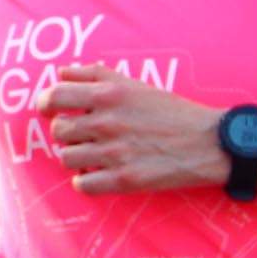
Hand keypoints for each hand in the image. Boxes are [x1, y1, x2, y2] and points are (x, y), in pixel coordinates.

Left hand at [42, 66, 223, 194]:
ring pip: (66, 158)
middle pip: (58, 131)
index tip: (51, 109)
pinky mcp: (123, 179)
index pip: (53, 96)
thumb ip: (95, 75)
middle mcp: (108, 122)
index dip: (46, 104)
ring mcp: (114, 152)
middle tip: (86, 135)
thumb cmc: (172, 112)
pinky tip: (100, 173)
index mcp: (110, 95)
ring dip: (77, 157)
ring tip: (97, 154)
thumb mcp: (136, 84)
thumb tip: (61, 73)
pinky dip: (86, 181)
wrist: (210, 142)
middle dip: (67, 134)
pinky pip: (81, 184)